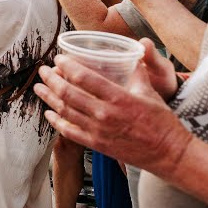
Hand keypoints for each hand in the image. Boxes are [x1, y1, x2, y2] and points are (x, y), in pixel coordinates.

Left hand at [34, 39, 189, 177]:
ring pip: (65, 111)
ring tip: (38, 87)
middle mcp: (104, 114)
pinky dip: (56, 121)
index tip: (58, 59)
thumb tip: (133, 54)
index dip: (66, 66)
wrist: (168, 153)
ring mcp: (98, 131)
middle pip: (68, 93)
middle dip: (51, 79)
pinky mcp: (97, 145)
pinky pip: (70, 132)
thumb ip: (137, 71)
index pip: (84, 77)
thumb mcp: (150, 91)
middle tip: (42, 70)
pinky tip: (49, 113)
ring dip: (48, 97)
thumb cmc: (161, 121)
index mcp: (118, 97)